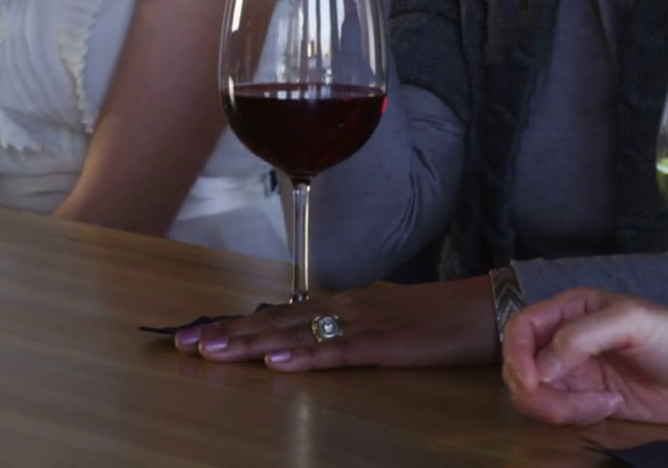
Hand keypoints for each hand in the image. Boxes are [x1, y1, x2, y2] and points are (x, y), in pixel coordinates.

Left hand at [173, 278, 497, 370]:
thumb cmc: (437, 320)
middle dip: (226, 332)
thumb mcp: (382, 323)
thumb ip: (343, 330)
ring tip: (212, 350)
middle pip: (273, 320)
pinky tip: (276, 361)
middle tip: (182, 343)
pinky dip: (304, 356)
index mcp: (340, 305)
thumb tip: (307, 338)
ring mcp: (361, 323)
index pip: (276, 314)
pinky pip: (336, 352)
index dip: (235, 324)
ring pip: (294, 333)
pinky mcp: (383, 344)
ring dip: (250, 342)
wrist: (485, 308)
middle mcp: (341, 308)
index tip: (195, 333)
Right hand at [501, 288, 667, 427]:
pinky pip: (560, 412)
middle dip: (536, 391)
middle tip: (569, 406)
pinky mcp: (588, 401)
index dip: (515, 355)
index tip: (532, 381)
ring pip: (537, 394)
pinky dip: (576, 416)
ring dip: (558, 407)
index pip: (521, 329)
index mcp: (571, 310)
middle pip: (521, 366)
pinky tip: (610, 407)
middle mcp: (566, 340)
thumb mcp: (631, 322)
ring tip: (601, 406)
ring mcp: (577, 373)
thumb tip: (541, 369)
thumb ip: (581, 337)